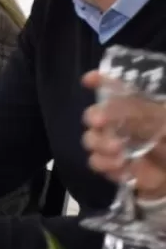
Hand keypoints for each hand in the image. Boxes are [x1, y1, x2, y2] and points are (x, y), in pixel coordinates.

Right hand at [83, 71, 165, 199]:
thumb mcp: (162, 122)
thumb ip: (141, 114)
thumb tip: (114, 104)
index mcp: (134, 107)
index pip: (114, 88)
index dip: (100, 81)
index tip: (89, 80)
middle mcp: (118, 122)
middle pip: (93, 114)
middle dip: (94, 117)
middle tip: (101, 122)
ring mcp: (112, 143)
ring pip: (90, 139)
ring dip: (100, 144)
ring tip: (119, 153)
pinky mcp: (110, 165)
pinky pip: (96, 162)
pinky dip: (106, 165)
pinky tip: (123, 168)